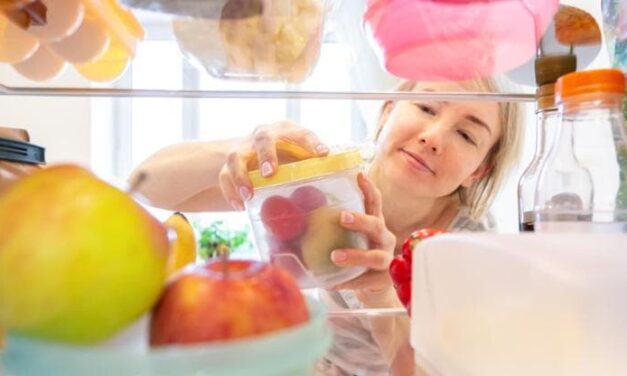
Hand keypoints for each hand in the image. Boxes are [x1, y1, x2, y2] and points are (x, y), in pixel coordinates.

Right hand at [218, 121, 327, 209]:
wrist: (245, 155)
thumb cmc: (282, 158)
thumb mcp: (297, 157)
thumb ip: (313, 166)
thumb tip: (343, 181)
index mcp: (285, 131)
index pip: (299, 133)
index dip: (311, 142)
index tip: (323, 153)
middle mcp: (263, 135)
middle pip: (263, 138)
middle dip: (267, 155)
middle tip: (270, 173)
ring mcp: (243, 148)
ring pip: (236, 158)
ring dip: (241, 176)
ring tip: (249, 195)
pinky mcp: (226, 164)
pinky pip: (224, 177)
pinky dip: (230, 192)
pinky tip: (239, 205)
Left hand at [330, 173, 396, 305]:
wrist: (372, 287)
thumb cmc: (355, 255)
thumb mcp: (347, 238)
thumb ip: (328, 227)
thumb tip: (291, 216)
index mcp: (375, 224)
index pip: (374, 202)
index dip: (368, 189)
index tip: (359, 174)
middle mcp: (384, 238)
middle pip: (376, 225)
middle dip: (360, 220)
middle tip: (341, 217)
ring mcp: (386, 260)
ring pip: (374, 257)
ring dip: (354, 256)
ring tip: (334, 256)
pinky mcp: (383, 281)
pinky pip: (364, 281)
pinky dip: (348, 282)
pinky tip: (331, 284)